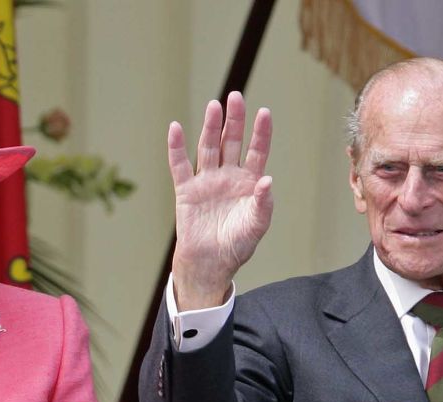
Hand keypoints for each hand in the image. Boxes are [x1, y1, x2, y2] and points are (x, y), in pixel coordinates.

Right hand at [168, 90, 272, 308]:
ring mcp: (206, 181)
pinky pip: (180, 166)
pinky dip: (176, 147)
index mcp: (248, 183)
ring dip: (211, 127)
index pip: (257, 151)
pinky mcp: (186, 191)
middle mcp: (228, 177)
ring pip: (208, 148)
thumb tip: (267, 179)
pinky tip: (175, 129)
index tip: (264, 113)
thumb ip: (263, 203)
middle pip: (231, 142)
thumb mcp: (257, 226)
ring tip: (214, 106)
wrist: (211, 264)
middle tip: (236, 97)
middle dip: (234, 120)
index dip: (260, 133)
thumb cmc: (237, 246)